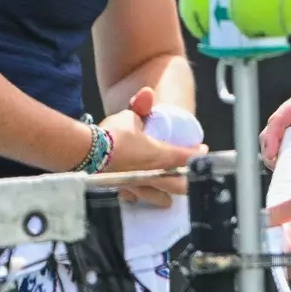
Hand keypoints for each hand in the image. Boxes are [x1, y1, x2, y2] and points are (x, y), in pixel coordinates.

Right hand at [101, 87, 205, 207]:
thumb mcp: (128, 117)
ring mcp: (137, 186)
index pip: (186, 157)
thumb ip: (141, 106)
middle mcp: (152, 175)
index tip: (204, 151)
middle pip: (178, 185)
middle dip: (187, 183)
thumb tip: (148, 91)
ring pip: (157, 197)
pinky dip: (139, 197)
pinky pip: (135, 198)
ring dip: (165, 197)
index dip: (197, 154)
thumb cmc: (112, 135)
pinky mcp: (121, 192)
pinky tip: (137, 197)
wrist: (87, 154)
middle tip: (190, 178)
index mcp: (160, 156)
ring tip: (167, 200)